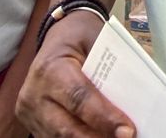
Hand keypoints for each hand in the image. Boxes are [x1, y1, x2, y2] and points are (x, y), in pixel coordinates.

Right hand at [16, 11, 135, 137]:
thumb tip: (134, 104)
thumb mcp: (98, 42)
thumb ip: (111, 72)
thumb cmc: (81, 39)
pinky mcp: (32, 123)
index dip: (104, 118)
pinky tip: (100, 136)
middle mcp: (35, 93)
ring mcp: (30, 111)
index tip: (127, 131)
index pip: (79, 98)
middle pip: (67, 128)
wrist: (57, 37)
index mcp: (52, 68)